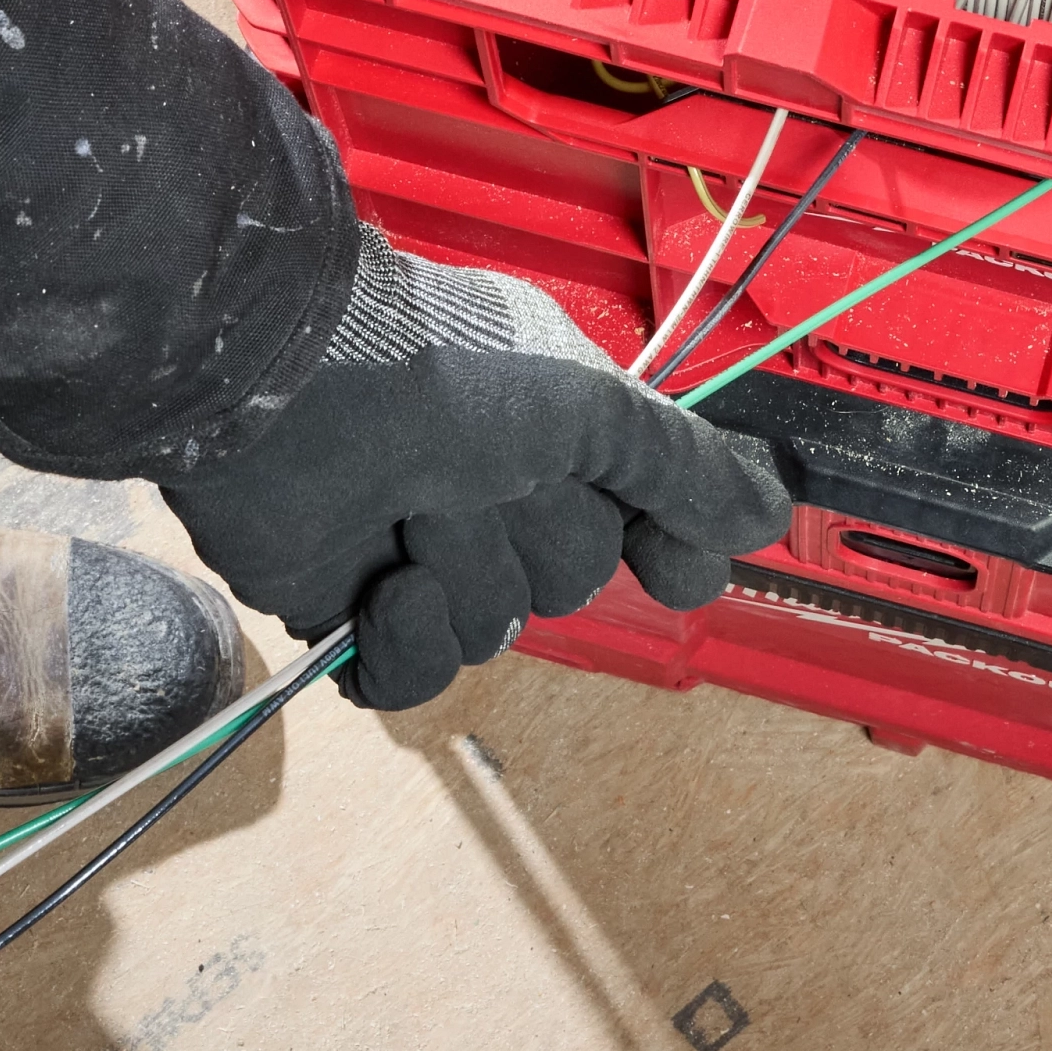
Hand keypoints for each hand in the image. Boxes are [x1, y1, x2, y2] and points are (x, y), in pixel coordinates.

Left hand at [164, 227, 790, 707]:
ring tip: (410, 510)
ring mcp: (424, 551)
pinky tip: (388, 587)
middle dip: (531, 536)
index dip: (666, 548)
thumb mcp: (590, 405)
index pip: (642, 517)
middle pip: (571, 579)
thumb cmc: (435, 371)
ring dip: (460, 571)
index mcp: (556, 430)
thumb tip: (767, 515)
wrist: (284, 391)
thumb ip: (681, 465)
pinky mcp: (354, 610)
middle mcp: (495, 489)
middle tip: (479, 475)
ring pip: (496, 628)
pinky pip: (417, 679)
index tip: (679, 567)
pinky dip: (408, 641)